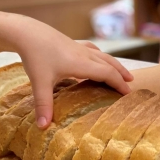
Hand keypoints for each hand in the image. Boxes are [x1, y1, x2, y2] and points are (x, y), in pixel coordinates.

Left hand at [0, 7, 134, 128]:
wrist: (27, 32)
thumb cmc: (35, 56)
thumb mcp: (40, 82)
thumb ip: (44, 104)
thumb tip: (44, 127)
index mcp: (81, 64)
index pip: (107, 73)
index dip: (119, 83)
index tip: (128, 93)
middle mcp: (85, 54)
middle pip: (109, 63)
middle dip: (121, 73)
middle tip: (131, 83)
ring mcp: (79, 47)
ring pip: (102, 55)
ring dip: (114, 64)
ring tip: (121, 72)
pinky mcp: (72, 43)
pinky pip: (93, 50)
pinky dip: (100, 56)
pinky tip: (97, 56)